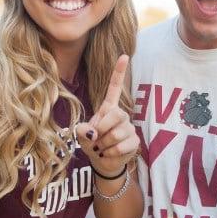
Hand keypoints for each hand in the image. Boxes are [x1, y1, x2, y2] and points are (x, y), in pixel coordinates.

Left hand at [76, 55, 138, 176]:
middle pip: (115, 114)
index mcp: (108, 108)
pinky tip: (110, 153)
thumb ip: (82, 131)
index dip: (119, 72)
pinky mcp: (135, 141)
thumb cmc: (92, 143)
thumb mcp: (82, 136)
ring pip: (116, 133)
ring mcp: (129, 127)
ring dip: (104, 144)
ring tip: (103, 147)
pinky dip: (111, 152)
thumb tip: (92, 132)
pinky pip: (122, 145)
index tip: (124, 55)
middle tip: (97, 139)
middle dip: (102, 128)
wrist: (103, 162)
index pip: (114, 87)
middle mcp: (121, 115)